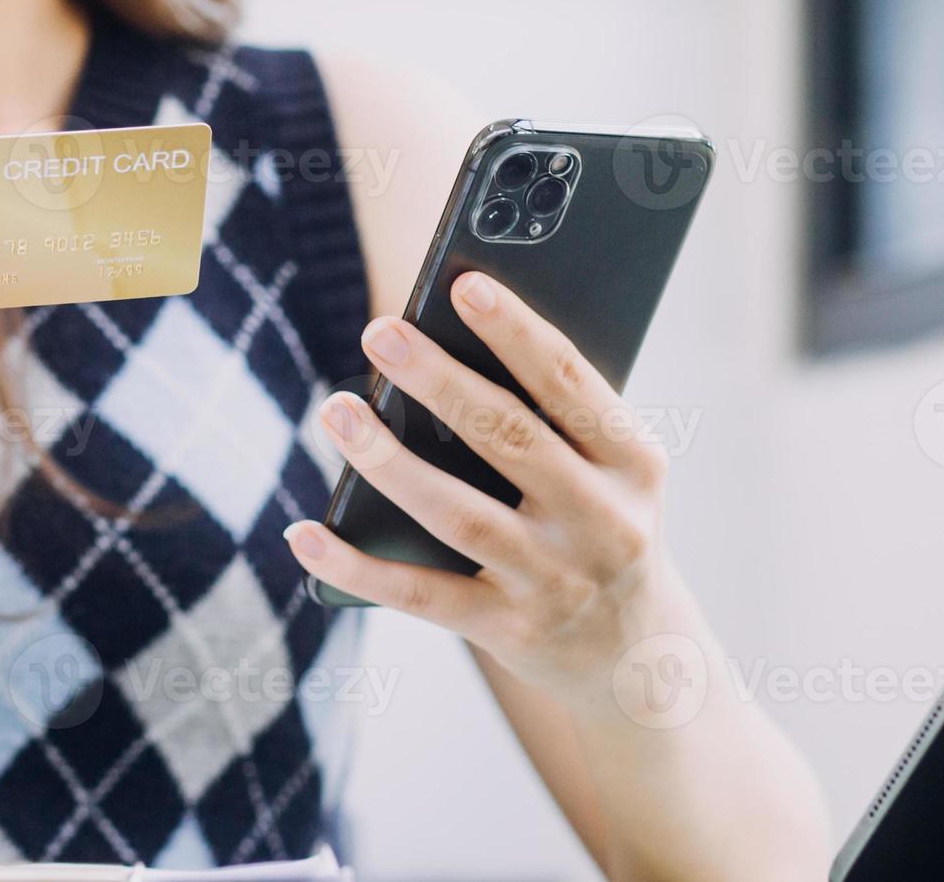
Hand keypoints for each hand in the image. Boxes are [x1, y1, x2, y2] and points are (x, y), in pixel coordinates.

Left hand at [288, 272, 695, 709]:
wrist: (638, 658)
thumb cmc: (601, 528)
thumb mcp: (611, 472)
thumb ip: (552, 419)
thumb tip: (443, 347)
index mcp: (633, 462)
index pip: (572, 384)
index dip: (518, 333)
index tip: (466, 285)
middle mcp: (600, 520)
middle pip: (509, 438)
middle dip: (440, 381)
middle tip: (380, 331)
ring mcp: (554, 580)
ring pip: (458, 513)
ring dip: (388, 461)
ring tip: (336, 411)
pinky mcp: (509, 630)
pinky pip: (421, 593)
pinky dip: (357, 564)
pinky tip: (304, 534)